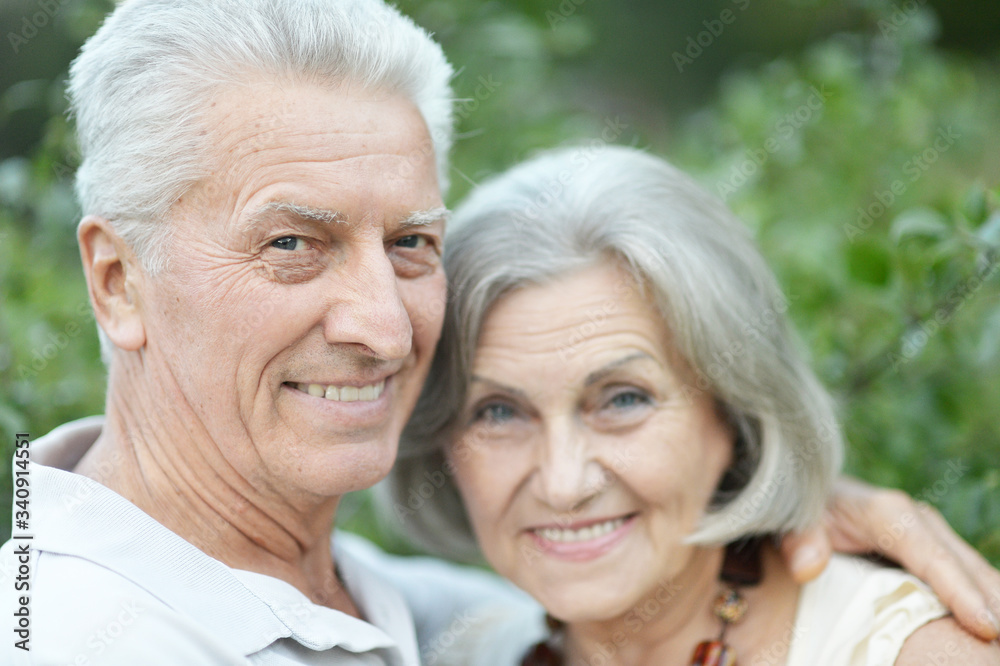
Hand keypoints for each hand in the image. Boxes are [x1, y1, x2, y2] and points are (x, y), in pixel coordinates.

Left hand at [779, 476, 999, 641]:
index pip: (933, 557)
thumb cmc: (803, 508)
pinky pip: (965, 573)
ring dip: (995, 599)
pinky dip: (985, 595)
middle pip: (965, 567)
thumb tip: (809, 567)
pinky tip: (993, 622)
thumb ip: (800, 540)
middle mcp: (918, 520)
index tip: (984, 627)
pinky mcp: (932, 547)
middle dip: (993, 602)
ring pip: (974, 570)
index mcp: (889, 514)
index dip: (960, 593)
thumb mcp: (793, 519)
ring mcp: (930, 534)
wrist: (809, 491)